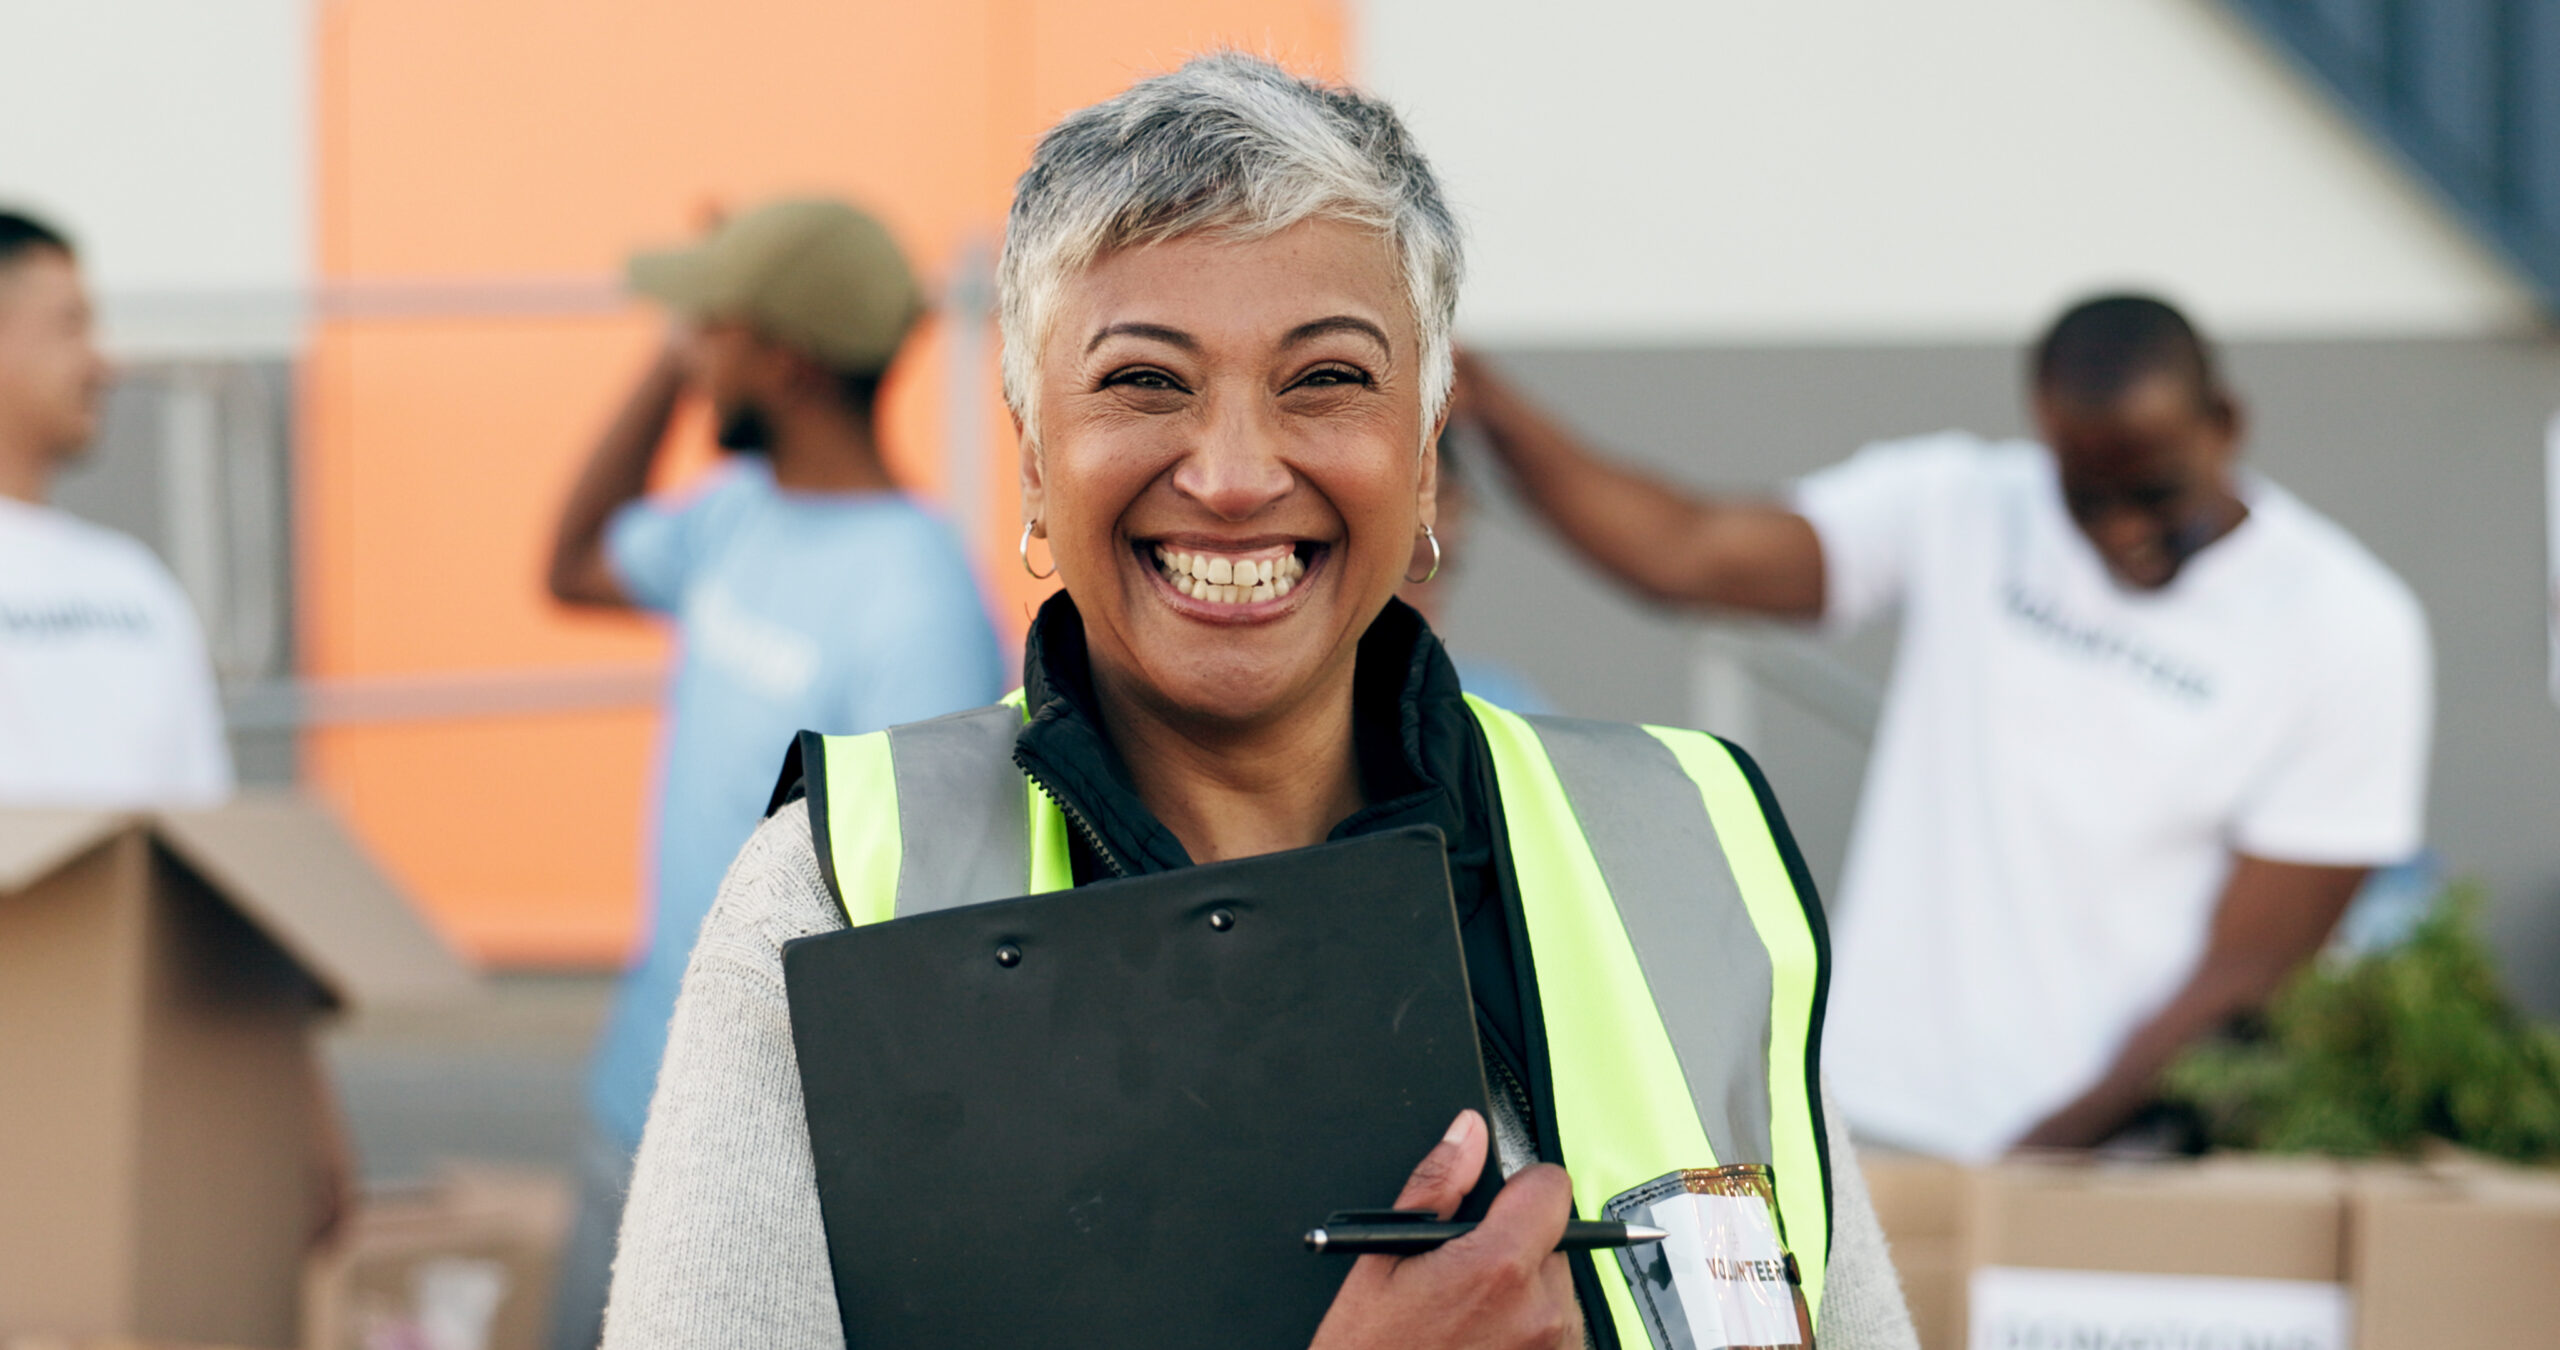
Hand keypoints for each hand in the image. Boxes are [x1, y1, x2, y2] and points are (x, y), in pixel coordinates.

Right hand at [1307, 1111, 1583, 1349]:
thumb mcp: (1383, 1261)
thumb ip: (1435, 1186)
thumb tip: (1465, 1133)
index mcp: (1498, 1265)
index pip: (1551, 1185)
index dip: (1519, 1187)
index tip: (1494, 1206)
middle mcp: (1540, 1309)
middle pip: (1554, 1238)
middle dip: (1515, 1246)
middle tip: (1461, 1279)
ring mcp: (1555, 1347)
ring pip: (1556, 1287)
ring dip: (1523, 1293)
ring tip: (1467, 1320)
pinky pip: (1558, 1331)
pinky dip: (1528, 1330)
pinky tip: (1481, 1344)